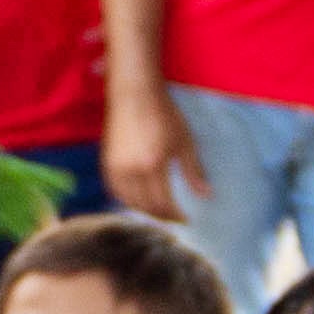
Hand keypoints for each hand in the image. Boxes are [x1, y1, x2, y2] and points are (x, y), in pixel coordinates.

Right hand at [104, 78, 201, 217]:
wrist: (135, 94)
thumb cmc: (164, 115)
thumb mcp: (185, 142)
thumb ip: (193, 171)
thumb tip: (206, 195)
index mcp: (153, 165)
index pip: (163, 203)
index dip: (175, 215)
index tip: (186, 219)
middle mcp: (131, 170)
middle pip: (145, 206)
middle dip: (161, 216)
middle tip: (174, 219)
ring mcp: (116, 167)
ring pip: (128, 201)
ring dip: (144, 210)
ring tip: (158, 212)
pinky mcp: (106, 162)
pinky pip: (115, 190)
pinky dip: (127, 200)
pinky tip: (138, 200)